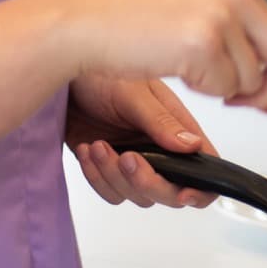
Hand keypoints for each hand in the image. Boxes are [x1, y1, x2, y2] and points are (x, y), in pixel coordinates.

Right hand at [53, 0, 266, 114]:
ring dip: (222, 89)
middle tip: (249, 105)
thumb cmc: (131, 21)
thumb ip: (239, 42)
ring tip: (186, 66)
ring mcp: (222, 18)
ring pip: (250, 81)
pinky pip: (224, 90)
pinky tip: (176, 67)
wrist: (88, 22)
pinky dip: (203, 91)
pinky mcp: (205, 43)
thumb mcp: (197, 20)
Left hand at [67, 76, 217, 207]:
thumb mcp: (133, 93)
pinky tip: (87, 149)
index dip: (202, 188)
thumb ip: (161, 122)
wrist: (61, 75)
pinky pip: (110, 191)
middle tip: (127, 159)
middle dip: (148, 183)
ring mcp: (133, 159)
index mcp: (176, 126)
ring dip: (114, 176)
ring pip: (137, 194)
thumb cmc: (99, 73)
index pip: (205, 165)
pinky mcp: (107, 166)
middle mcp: (159, 146)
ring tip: (98, 145)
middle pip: (170, 191)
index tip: (184, 193)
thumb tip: (193, 146)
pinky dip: (96, 177)